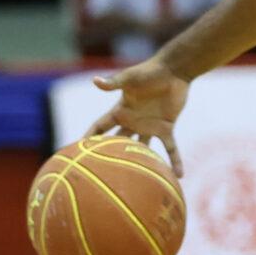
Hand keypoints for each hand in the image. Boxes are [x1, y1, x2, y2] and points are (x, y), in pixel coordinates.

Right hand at [89, 59, 191, 174]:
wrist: (173, 71)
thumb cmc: (149, 72)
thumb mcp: (130, 78)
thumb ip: (114, 83)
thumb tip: (95, 81)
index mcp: (121, 111)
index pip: (100, 127)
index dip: (89, 137)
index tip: (76, 151)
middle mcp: (133, 121)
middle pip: (117, 142)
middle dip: (108, 156)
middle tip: (99, 173)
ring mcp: (149, 126)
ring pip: (142, 150)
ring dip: (139, 163)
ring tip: (135, 183)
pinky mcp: (166, 127)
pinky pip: (170, 148)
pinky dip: (175, 160)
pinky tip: (179, 175)